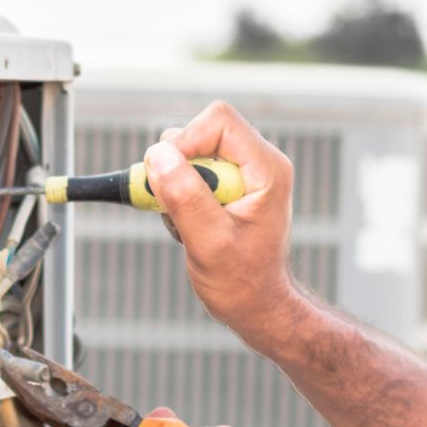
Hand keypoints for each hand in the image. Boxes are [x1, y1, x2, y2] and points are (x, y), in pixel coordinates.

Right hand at [146, 102, 302, 352]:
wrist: (257, 305)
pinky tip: (190, 225)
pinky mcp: (227, 182)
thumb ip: (186, 198)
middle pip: (200, 131)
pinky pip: (188, 170)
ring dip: (174, 185)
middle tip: (174, 208)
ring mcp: (243, 171)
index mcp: (267, 168)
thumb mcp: (210, 244)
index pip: (218, 121)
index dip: (184, 142)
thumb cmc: (244, 282)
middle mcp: (258, 161)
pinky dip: (177, 195)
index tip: (165, 177)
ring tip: (188, 224)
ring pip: (189, 151)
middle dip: (176, 168)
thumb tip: (159, 156)